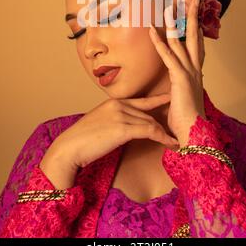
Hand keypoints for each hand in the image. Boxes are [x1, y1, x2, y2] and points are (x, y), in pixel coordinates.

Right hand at [40, 93, 178, 187]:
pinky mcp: (122, 128)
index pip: (140, 101)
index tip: (169, 97)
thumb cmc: (82, 141)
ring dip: (164, 133)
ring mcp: (120, 115)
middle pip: (147, 114)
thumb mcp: (100, 124)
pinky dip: (162, 137)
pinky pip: (149, 131)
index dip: (157, 100)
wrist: (69, 148)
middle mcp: (118, 105)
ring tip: (175, 141)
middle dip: (162, 124)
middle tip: (176, 130)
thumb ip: (115, 121)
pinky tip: (169, 143)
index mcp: (113, 103)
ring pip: (150, 122)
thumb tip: (127, 129)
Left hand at [149, 0, 205, 146]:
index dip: (195, 28)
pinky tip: (152, 31)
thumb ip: (177, 88)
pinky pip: (168, 56)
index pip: (196, 45)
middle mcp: (195, 69)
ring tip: (170, 6)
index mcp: (195, 73)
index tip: (192, 14)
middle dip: (192, 16)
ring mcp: (189, 72)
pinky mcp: (180, 78)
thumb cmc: (185, 119)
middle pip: (194, 36)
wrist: (192, 134)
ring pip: (182, 41)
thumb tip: (172, 87)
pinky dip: (159, 43)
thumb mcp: (181, 98)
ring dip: (175, 23)